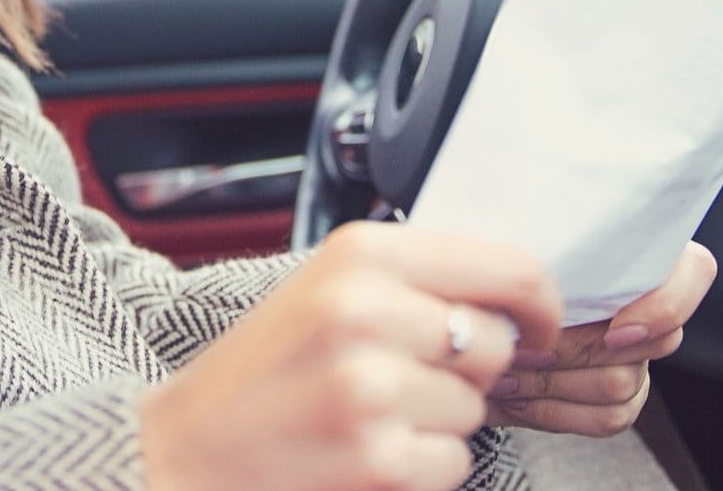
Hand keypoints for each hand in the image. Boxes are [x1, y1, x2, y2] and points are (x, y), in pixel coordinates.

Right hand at [139, 222, 561, 490]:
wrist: (184, 451)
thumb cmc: (259, 372)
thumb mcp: (323, 287)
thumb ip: (408, 276)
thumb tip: (511, 290)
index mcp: (359, 254)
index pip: (506, 265)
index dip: (538, 301)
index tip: (538, 324)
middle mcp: (366, 311)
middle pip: (494, 343)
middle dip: (467, 368)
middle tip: (405, 375)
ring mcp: (371, 389)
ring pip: (475, 407)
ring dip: (438, 420)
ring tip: (369, 413)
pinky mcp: (377, 460)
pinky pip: (452, 463)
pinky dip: (420, 467)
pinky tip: (363, 451)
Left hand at [486, 241, 716, 436]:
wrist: (468, 327)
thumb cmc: (498, 272)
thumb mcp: (515, 244)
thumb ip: (541, 250)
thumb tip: (532, 271)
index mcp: (635, 254)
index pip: (694, 271)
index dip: (664, 306)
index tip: (615, 329)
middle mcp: (648, 306)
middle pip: (650, 340)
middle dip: (573, 348)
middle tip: (519, 347)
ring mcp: (637, 358)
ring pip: (620, 383)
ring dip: (552, 380)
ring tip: (505, 369)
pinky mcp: (621, 401)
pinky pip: (606, 418)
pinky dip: (552, 409)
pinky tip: (514, 395)